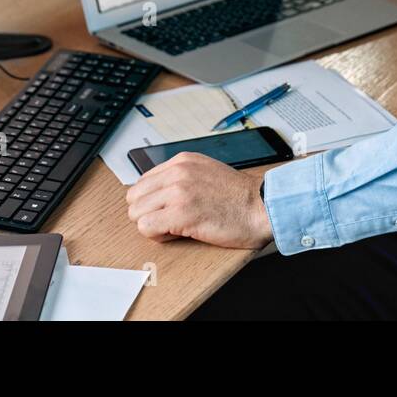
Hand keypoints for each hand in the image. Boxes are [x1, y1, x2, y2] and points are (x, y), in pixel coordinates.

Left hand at [125, 151, 273, 248]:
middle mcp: (177, 172)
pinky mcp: (180, 213)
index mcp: (182, 161)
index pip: (143, 182)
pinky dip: (157, 235)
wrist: (261, 206)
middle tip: (167, 221)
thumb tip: (158, 194)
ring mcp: (178, 192)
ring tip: (174, 228)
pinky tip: (177, 234)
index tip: (166, 209)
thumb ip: (182, 177)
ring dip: (152, 225)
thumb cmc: (239, 197)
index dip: (152, 201)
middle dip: (147, 213)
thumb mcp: (206, 172)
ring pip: (136, 213)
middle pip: (134, 197)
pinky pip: (146, 227)